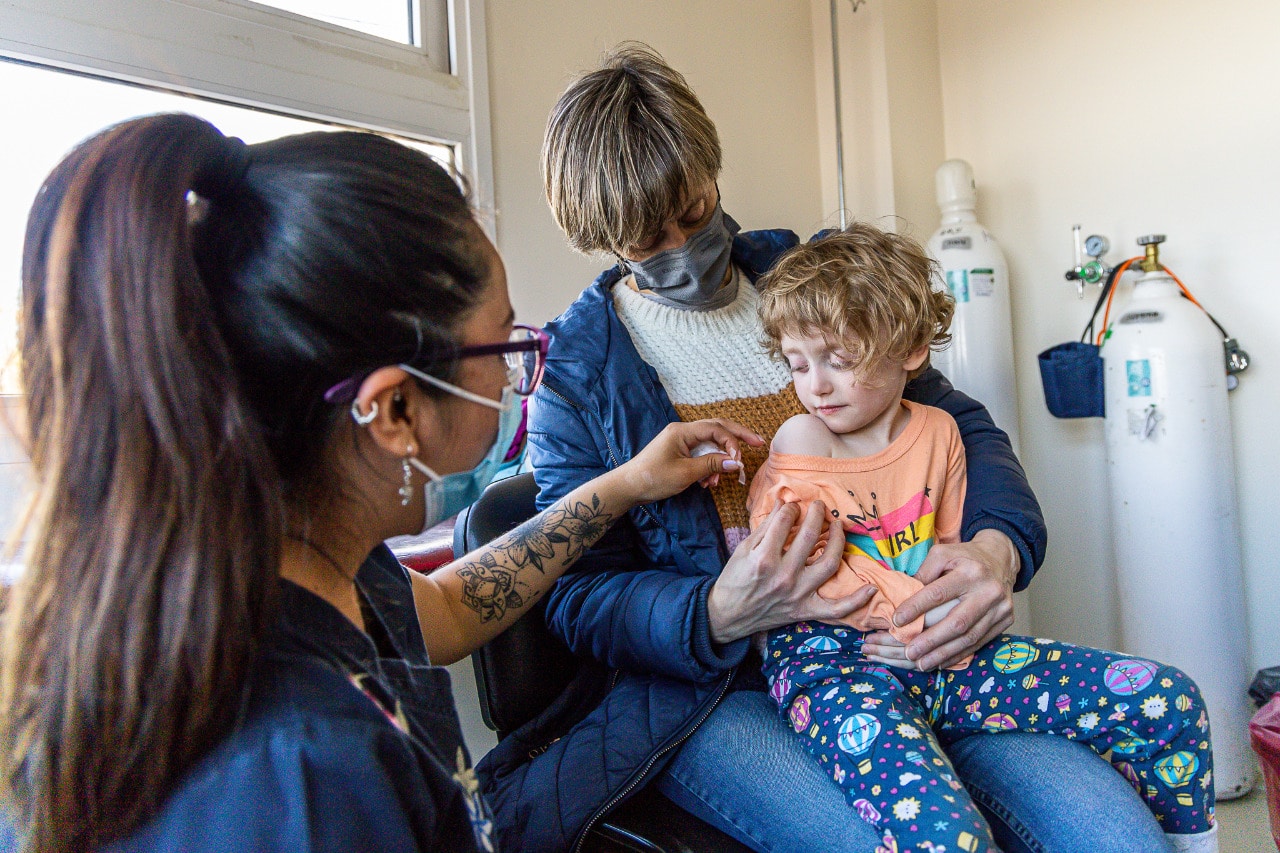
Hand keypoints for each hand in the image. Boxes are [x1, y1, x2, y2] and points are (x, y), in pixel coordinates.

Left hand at [619, 419, 762, 503]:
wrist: (628, 487)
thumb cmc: (653, 478)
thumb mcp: (685, 473)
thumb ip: (711, 464)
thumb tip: (735, 461)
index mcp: (682, 431)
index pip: (716, 428)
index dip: (732, 441)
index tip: (739, 459)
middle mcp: (683, 432)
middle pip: (716, 429)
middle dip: (737, 437)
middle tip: (758, 443)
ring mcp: (680, 441)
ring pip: (710, 444)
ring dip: (719, 460)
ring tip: (717, 480)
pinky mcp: (679, 452)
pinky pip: (701, 454)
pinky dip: (708, 466)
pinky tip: (707, 482)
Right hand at [707, 500, 878, 643]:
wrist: (727, 616)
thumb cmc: (734, 580)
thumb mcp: (744, 549)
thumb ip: (766, 526)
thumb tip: (785, 502)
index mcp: (763, 559)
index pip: (784, 522)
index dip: (791, 509)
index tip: (793, 507)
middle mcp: (783, 576)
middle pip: (809, 537)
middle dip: (816, 515)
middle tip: (819, 506)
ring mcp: (797, 594)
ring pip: (829, 564)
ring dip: (838, 541)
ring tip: (837, 525)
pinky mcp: (805, 610)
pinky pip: (836, 609)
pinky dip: (856, 601)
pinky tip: (871, 589)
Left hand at [864, 529, 1017, 669]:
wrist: (1001, 559)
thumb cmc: (965, 557)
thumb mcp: (942, 554)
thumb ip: (924, 573)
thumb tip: (904, 598)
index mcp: (971, 572)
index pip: (939, 593)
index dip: (916, 608)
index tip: (896, 621)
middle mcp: (989, 591)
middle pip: (957, 622)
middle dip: (931, 640)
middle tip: (908, 652)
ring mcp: (1001, 608)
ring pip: (969, 637)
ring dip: (943, 653)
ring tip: (921, 663)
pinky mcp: (1006, 621)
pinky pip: (980, 642)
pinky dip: (958, 654)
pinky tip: (941, 662)